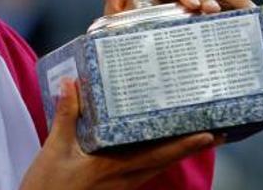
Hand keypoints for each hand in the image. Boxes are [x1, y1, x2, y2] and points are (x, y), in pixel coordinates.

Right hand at [20, 79, 220, 189]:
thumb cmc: (46, 187)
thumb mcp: (53, 150)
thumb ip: (66, 117)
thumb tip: (73, 83)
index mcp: (112, 167)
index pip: (156, 155)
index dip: (184, 144)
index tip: (209, 133)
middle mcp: (123, 178)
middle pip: (165, 161)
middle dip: (190, 146)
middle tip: (216, 132)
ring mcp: (119, 185)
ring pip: (155, 166)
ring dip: (175, 151)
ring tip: (192, 135)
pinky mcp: (112, 187)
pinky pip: (141, 170)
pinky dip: (154, 156)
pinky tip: (152, 146)